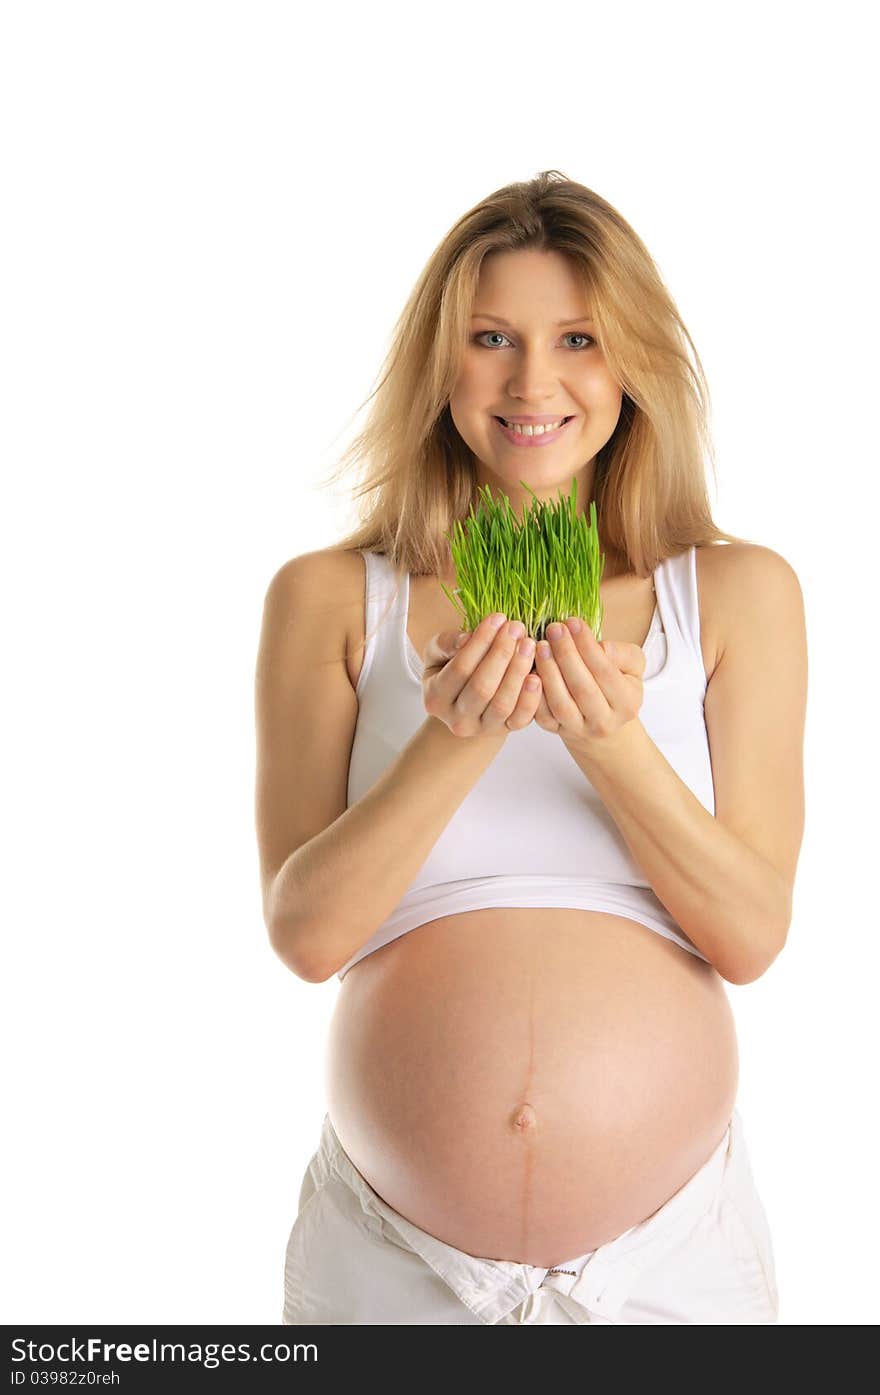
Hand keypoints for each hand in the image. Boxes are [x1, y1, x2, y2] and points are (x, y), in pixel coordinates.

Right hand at [421, 613, 540, 740]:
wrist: (466, 703)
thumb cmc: (451, 670)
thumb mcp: (439, 654)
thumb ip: (447, 643)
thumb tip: (467, 638)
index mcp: (436, 698)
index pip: (460, 668)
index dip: (481, 641)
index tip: (498, 617)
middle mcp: (457, 720)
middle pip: (482, 687)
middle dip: (501, 653)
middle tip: (517, 627)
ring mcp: (482, 729)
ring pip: (503, 704)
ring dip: (518, 671)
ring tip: (529, 644)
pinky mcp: (505, 731)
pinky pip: (521, 718)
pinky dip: (531, 698)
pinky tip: (537, 675)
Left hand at [532, 617, 645, 747]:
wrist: (601, 721)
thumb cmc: (616, 685)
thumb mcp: (632, 667)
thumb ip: (624, 654)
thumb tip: (601, 647)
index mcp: (627, 703)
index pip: (605, 672)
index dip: (587, 646)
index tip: (573, 622)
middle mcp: (604, 721)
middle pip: (582, 688)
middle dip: (566, 655)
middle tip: (554, 629)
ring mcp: (578, 729)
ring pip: (560, 704)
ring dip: (548, 672)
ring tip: (541, 646)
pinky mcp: (556, 731)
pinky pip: (542, 714)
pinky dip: (533, 692)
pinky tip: (530, 668)